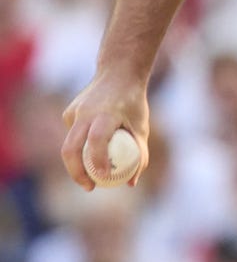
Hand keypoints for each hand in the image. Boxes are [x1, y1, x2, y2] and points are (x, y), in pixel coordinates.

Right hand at [61, 71, 149, 190]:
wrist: (118, 74)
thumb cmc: (134, 103)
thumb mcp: (142, 127)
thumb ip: (140, 154)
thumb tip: (132, 182)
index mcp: (105, 114)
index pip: (96, 141)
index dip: (97, 162)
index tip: (102, 179)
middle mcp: (86, 113)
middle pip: (71, 148)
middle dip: (77, 172)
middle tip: (89, 187)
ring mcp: (74, 112)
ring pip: (69, 144)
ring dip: (77, 163)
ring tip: (91, 175)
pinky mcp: (68, 113)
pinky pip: (73, 135)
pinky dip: (81, 146)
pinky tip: (93, 142)